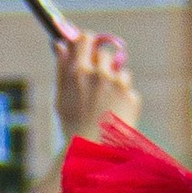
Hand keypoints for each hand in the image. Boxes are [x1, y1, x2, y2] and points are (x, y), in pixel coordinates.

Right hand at [53, 29, 135, 143]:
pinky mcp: (132, 97)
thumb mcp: (61, 97)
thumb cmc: (73, 126)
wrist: (94, 153)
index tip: (88, 47)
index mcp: (79, 71)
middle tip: (97, 83)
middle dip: (102, 65)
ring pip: (120, 73)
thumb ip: (61, 68)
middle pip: (104, 54)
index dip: (87, 41)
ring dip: (115, 83)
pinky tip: (114, 116)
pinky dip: (124, 101)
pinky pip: (129, 91)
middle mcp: (100, 73)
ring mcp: (118, 84)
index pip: (85, 39)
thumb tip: (59, 44)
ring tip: (105, 106)